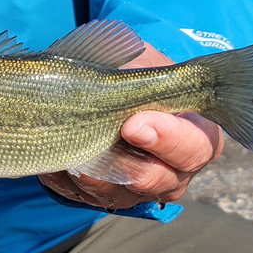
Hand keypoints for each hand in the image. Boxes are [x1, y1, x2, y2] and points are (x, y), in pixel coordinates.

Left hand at [39, 44, 223, 209]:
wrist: (101, 93)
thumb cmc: (130, 73)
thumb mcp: (142, 59)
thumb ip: (142, 61)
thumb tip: (130, 56)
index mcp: (193, 135)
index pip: (195, 147)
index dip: (168, 139)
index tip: (133, 124)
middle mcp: (171, 169)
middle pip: (160, 182)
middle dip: (131, 165)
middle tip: (103, 142)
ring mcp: (136, 188)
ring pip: (118, 195)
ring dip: (93, 175)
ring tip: (72, 156)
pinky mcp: (101, 193)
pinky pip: (83, 196)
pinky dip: (68, 180)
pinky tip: (57, 162)